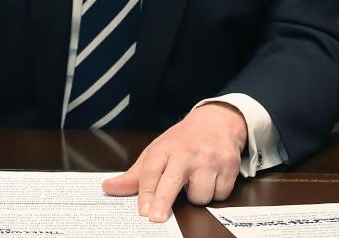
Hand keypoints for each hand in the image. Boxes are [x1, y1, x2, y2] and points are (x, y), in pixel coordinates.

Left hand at [102, 102, 246, 221]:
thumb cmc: (183, 140)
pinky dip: (216, 192)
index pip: (151, 171)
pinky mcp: (229, 165)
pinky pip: (221, 194)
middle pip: (172, 181)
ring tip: (195, 181)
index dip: (146, 193)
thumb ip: (134, 175)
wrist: (218, 120)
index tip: (143, 211)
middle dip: (163, 201)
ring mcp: (209, 159)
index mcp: (165, 149)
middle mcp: (186, 153)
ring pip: (200, 195)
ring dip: (198, 196)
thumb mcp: (157, 151)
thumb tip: (108, 188)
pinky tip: (212, 178)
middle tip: (156, 218)